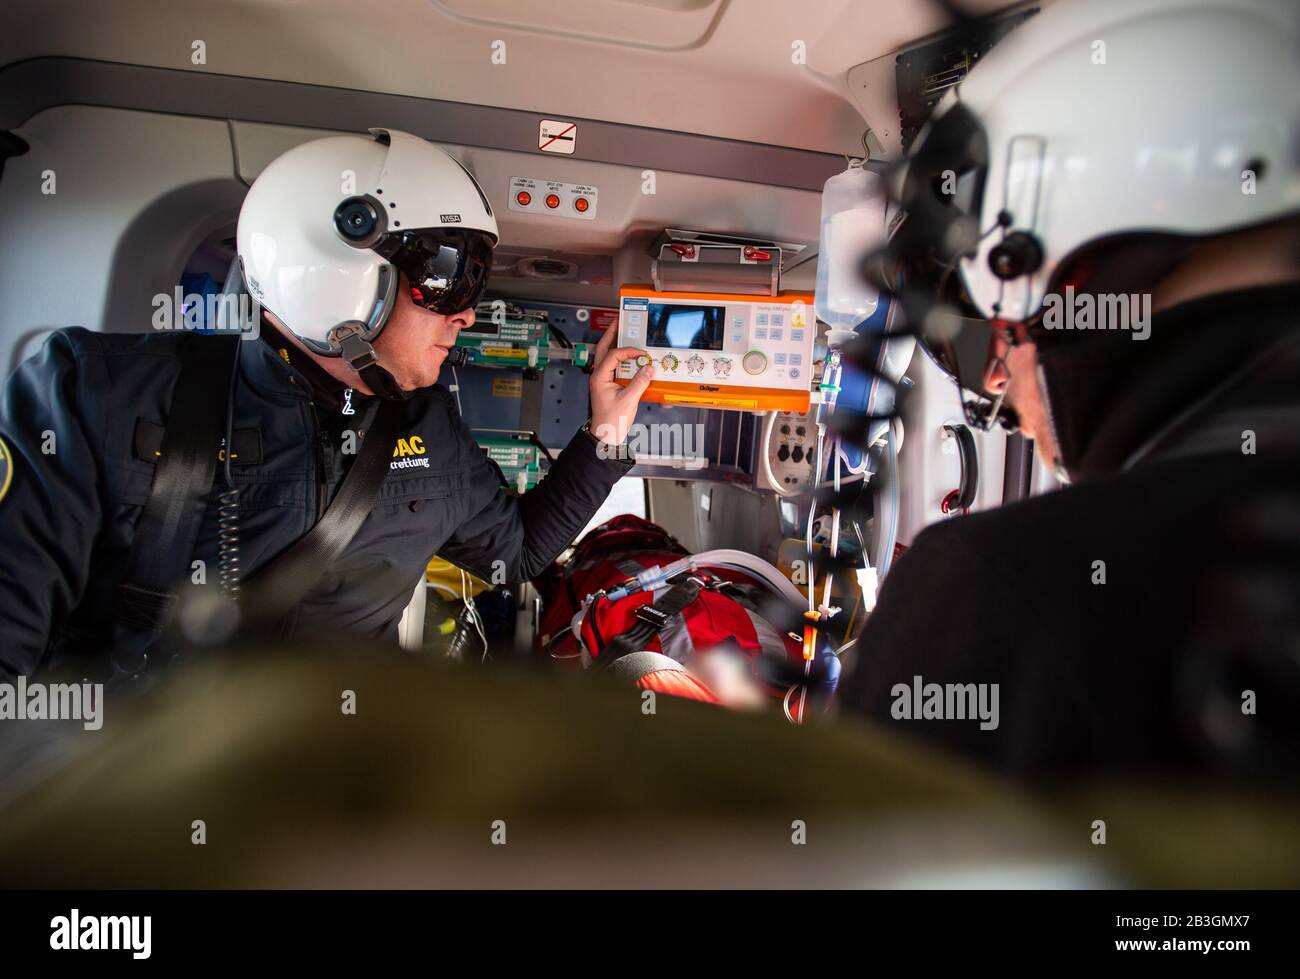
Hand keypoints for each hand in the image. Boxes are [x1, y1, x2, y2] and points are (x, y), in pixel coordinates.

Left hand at [587, 325, 652, 445]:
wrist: (606, 435)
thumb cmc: (611, 421)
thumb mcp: (628, 401)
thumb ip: (640, 383)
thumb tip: (649, 368)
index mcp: (600, 377)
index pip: (614, 356)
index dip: (628, 351)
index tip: (641, 353)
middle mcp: (599, 376)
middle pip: (603, 349)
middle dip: (611, 334)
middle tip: (619, 321)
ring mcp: (603, 380)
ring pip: (607, 356)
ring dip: (615, 344)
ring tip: (623, 333)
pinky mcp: (609, 385)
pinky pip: (614, 366)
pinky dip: (621, 358)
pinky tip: (629, 355)